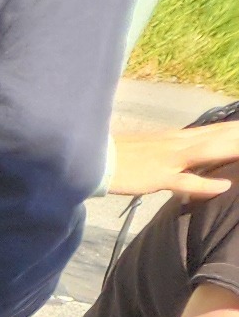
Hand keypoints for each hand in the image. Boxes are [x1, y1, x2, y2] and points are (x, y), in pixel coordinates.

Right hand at [109, 118, 238, 200]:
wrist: (92, 160)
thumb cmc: (117, 155)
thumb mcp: (148, 148)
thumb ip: (169, 149)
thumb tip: (184, 153)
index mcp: (174, 136)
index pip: (213, 130)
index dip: (234, 129)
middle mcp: (176, 143)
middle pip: (217, 136)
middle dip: (238, 135)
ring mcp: (169, 159)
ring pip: (208, 151)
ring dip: (232, 149)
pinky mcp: (158, 177)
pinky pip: (186, 181)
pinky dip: (206, 184)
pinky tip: (224, 186)